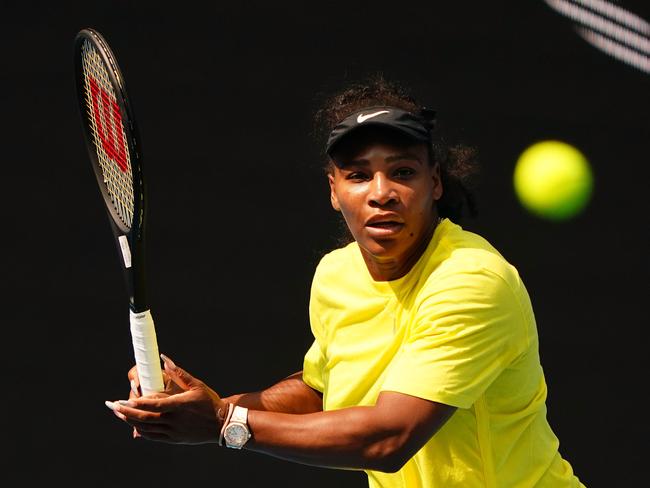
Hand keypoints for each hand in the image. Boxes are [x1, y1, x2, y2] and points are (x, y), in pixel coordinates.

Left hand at [106, 354, 226, 443]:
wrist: (221, 424)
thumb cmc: (209, 402)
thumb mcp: (197, 385)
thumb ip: (179, 373)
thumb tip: (165, 359)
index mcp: (179, 405)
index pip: (154, 405)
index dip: (137, 403)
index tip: (124, 400)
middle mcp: (174, 420)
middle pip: (145, 418)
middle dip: (126, 412)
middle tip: (113, 406)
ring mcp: (173, 432)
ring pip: (146, 429)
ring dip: (131, 422)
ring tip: (119, 414)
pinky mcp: (174, 439)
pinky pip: (153, 437)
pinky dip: (142, 431)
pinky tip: (134, 425)